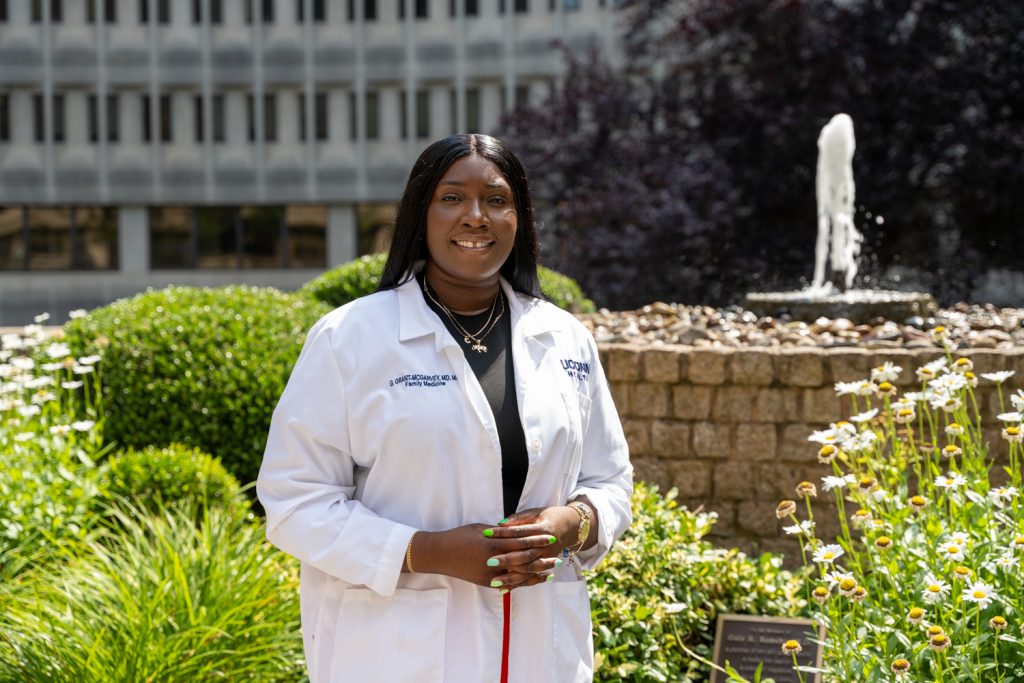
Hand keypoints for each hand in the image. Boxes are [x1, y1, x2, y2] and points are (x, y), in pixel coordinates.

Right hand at [410, 522, 561, 590]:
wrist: (439, 554)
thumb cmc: (459, 536)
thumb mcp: (480, 529)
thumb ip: (499, 532)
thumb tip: (515, 531)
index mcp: (493, 544)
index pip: (521, 542)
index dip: (537, 540)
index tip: (550, 538)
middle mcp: (493, 561)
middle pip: (524, 561)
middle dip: (542, 559)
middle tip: (557, 557)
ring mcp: (490, 574)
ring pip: (519, 576)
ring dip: (536, 574)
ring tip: (550, 572)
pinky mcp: (486, 582)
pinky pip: (508, 584)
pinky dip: (522, 582)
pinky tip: (533, 581)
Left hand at [482, 506, 580, 588]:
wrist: (571, 526)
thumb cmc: (549, 516)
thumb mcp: (535, 513)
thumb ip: (519, 518)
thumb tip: (500, 523)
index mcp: (542, 529)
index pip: (518, 532)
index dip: (502, 533)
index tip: (486, 534)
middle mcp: (546, 545)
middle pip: (523, 554)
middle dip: (506, 559)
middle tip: (488, 561)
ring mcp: (547, 557)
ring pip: (528, 569)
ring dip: (511, 576)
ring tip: (494, 580)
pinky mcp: (546, 565)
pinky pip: (531, 577)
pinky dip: (519, 584)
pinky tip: (504, 588)